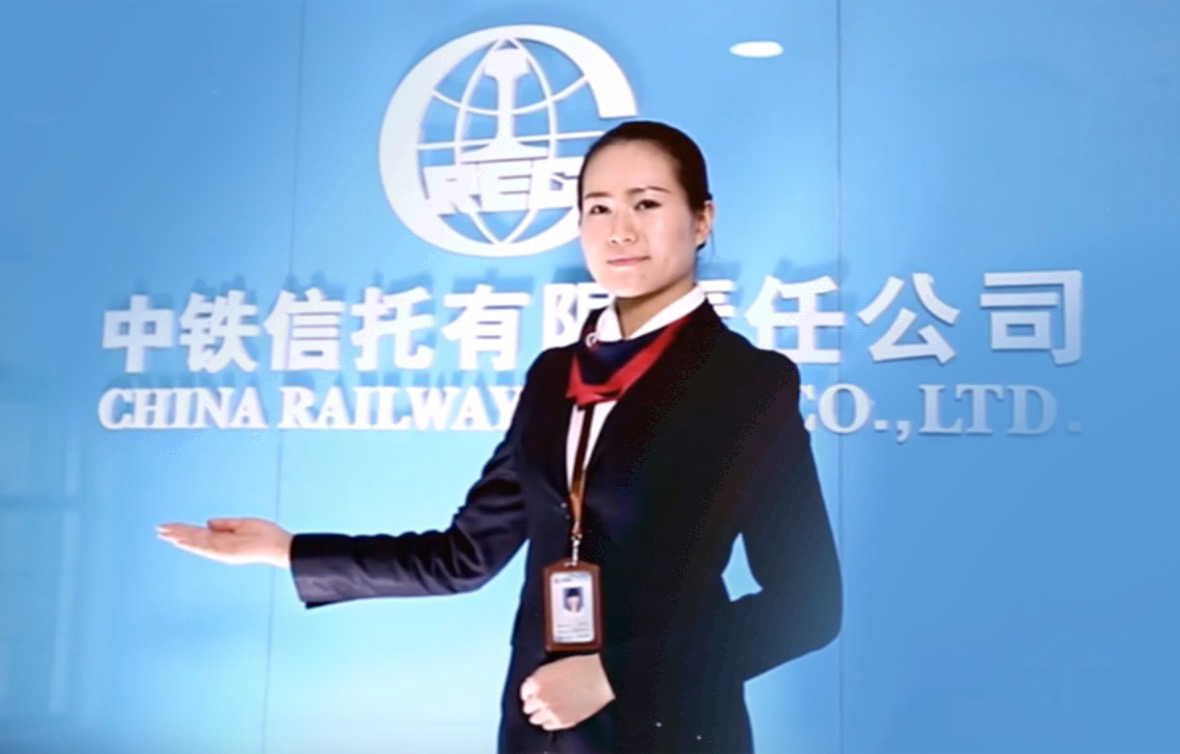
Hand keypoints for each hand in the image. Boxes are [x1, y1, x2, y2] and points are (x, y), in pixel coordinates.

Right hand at [156, 517, 291, 567]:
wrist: (281, 546)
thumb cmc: (266, 535)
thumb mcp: (243, 524)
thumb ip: (225, 524)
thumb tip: (207, 522)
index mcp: (223, 539)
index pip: (198, 533)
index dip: (183, 530)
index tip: (168, 527)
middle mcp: (220, 546)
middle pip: (193, 538)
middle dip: (176, 533)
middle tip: (159, 530)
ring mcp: (222, 550)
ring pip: (196, 543)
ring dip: (180, 538)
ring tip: (165, 534)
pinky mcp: (227, 552)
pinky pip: (206, 547)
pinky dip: (193, 544)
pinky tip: (181, 541)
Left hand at [520, 654, 614, 730]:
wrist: (600, 678)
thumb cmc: (582, 667)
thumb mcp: (555, 666)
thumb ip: (541, 677)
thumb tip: (536, 687)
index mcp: (537, 681)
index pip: (524, 691)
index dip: (529, 692)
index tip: (531, 693)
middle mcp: (540, 697)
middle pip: (528, 706)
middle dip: (533, 703)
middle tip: (539, 701)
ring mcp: (550, 711)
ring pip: (535, 719)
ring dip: (539, 714)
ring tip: (546, 710)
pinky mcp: (562, 721)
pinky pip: (548, 726)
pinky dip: (549, 722)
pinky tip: (554, 716)